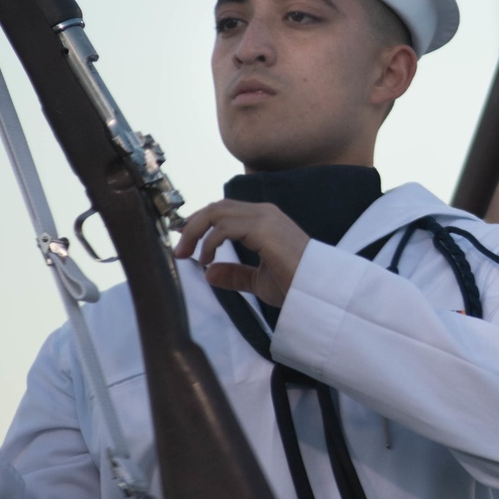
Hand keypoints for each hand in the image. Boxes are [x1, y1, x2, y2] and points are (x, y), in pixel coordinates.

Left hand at [174, 200, 310, 306]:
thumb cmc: (296, 286)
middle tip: (180, 251)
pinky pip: (224, 227)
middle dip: (192, 227)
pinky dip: (209, 241)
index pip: (224, 211)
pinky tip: (206, 259)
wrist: (319, 291)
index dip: (200, 224)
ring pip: (216, 212)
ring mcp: (264, 218)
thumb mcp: (259, 281)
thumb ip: (236, 274)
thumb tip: (209, 273)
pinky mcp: (263, 228)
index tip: (186, 243)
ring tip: (188, 255)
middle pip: (216, 207)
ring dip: (195, 232)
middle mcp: (264, 213)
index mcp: (264, 221)